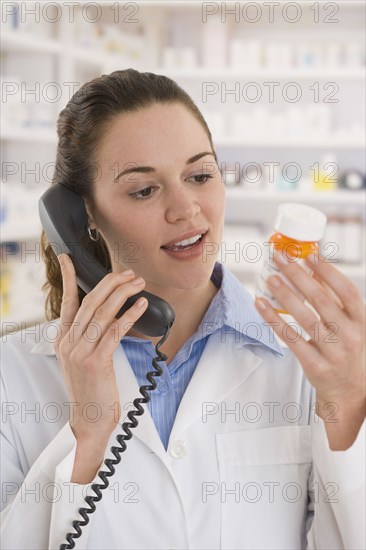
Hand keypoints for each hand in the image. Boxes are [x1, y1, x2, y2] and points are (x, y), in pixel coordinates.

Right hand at [54, 254, 148, 447]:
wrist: (90, 421)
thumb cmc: (92, 390)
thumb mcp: (83, 359)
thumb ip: (90, 336)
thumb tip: (110, 315)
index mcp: (64, 340)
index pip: (67, 302)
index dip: (68, 278)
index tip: (68, 259)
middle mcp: (69, 343)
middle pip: (90, 302)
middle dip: (111, 283)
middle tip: (129, 273)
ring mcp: (80, 352)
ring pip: (102, 312)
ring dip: (123, 293)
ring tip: (138, 283)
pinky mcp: (96, 361)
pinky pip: (114, 331)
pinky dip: (130, 315)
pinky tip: (141, 305)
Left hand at [254, 252, 364, 447]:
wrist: (349, 392)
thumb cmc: (347, 350)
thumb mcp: (350, 325)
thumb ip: (333, 299)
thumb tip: (312, 268)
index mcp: (362, 321)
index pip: (347, 291)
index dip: (328, 271)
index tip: (309, 255)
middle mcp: (350, 336)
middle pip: (322, 300)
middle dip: (298, 276)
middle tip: (280, 259)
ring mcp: (333, 353)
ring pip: (305, 318)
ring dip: (285, 295)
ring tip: (270, 278)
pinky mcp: (314, 366)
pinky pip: (290, 338)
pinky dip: (273, 320)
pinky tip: (261, 304)